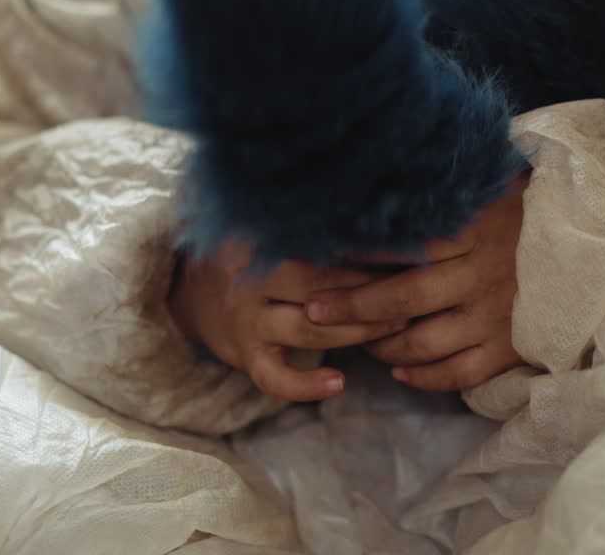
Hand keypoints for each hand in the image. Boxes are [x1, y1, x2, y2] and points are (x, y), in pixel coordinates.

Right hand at [168, 241, 406, 401]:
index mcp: (264, 239)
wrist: (189, 291)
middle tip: (414, 294)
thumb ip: (319, 226)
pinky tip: (339, 382)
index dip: (372, 251)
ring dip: (358, 332)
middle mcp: (251, 277)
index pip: (326, 245)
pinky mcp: (244, 355)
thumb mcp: (276, 230)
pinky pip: (275, 378)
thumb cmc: (253, 255)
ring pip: (309, 329)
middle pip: (322, 288)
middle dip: (372, 295)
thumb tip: (391, 219)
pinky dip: (306, 386)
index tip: (412, 252)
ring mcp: (245, 319)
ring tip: (397, 328)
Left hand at [306, 176, 528, 391]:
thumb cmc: (532, 214)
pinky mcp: (510, 348)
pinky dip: (424, 377)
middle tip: (315, 309)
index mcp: (474, 232)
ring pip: (424, 342)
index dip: (359, 252)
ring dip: (383, 347)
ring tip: (357, 341)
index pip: (405, 244)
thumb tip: (389, 180)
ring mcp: (496, 316)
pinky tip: (400, 372)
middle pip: (403, 298)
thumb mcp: (491, 192)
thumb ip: (448, 196)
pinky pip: (458, 374)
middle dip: (353, 306)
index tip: (323, 254)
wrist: (595, 249)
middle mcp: (481, 275)